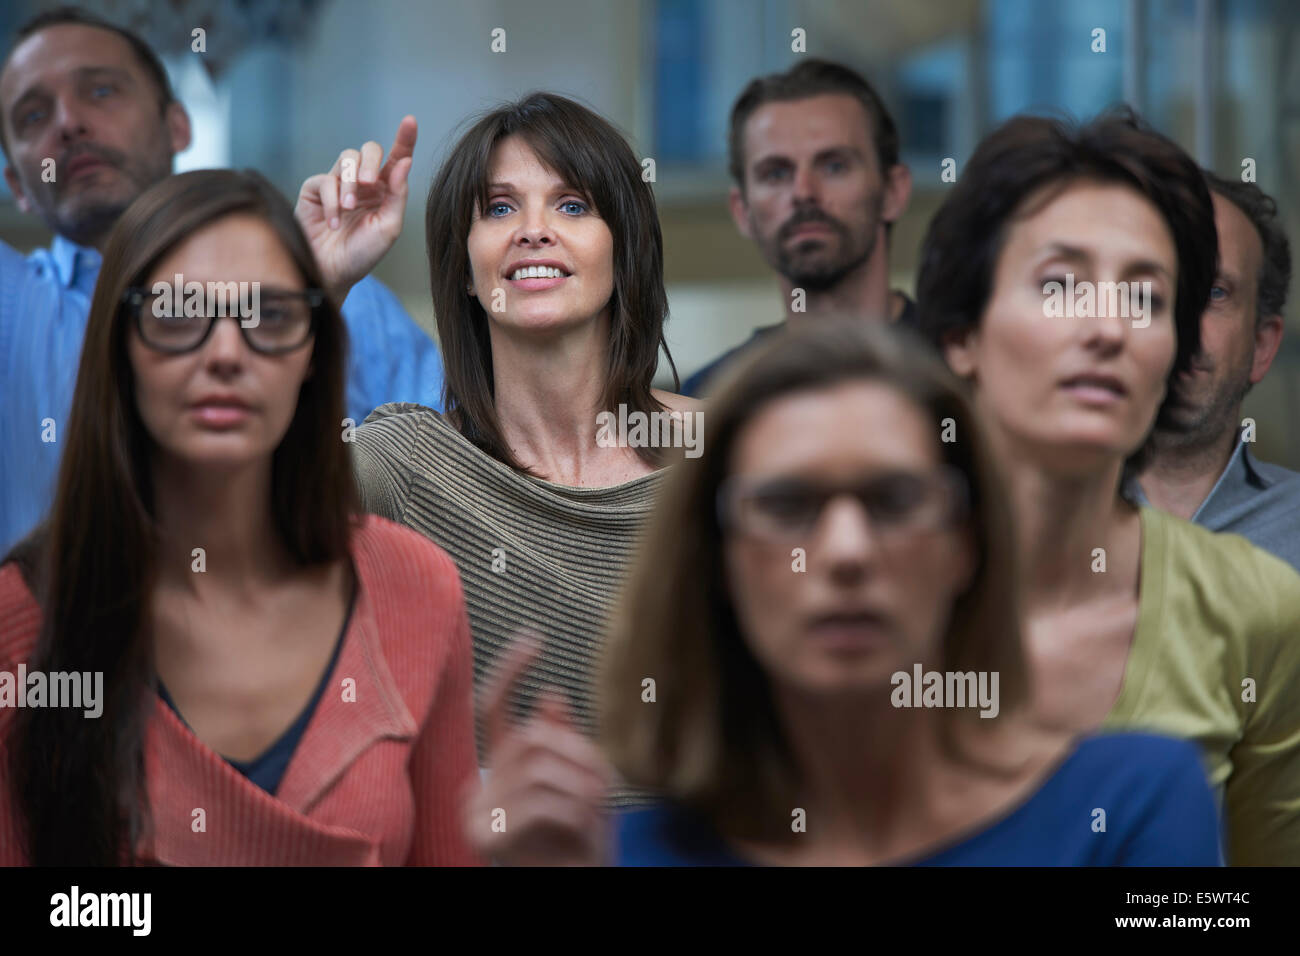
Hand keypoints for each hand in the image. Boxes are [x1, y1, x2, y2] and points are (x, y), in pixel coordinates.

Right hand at [295, 115, 416, 302]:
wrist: (332, 272)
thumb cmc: (362, 254)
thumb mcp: (388, 227)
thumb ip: (398, 195)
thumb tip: (406, 162)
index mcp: (386, 190)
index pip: (397, 157)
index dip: (404, 138)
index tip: (410, 121)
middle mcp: (364, 183)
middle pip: (369, 149)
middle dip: (371, 161)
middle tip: (371, 182)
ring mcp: (339, 184)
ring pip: (346, 159)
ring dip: (350, 182)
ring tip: (349, 208)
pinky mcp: (315, 189)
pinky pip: (325, 180)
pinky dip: (330, 201)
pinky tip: (333, 222)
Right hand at [462, 634, 613, 865]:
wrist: (574, 889)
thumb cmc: (579, 844)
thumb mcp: (581, 786)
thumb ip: (564, 744)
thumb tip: (550, 694)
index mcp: (501, 768)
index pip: (494, 707)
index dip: (511, 671)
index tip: (533, 639)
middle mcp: (480, 786)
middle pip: (529, 738)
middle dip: (577, 753)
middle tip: (607, 782)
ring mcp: (475, 812)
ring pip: (537, 769)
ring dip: (581, 787)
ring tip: (600, 809)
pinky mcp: (483, 837)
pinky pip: (536, 804)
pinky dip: (572, 813)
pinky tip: (585, 830)